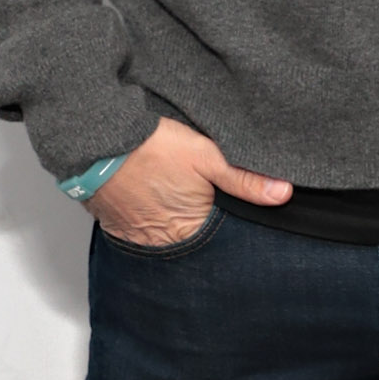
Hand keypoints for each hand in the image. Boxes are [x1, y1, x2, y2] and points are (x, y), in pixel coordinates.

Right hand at [88, 119, 290, 247]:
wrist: (95, 138)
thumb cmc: (149, 147)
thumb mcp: (206, 156)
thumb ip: (244, 179)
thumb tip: (283, 194)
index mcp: (188, 230)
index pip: (219, 238)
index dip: (226, 224)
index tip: (226, 208)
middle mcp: (160, 241)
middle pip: (191, 239)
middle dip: (200, 226)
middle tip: (198, 199)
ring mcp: (134, 234)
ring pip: (164, 234)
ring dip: (171, 220)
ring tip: (174, 197)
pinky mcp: (114, 223)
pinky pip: (138, 227)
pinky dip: (147, 216)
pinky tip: (151, 197)